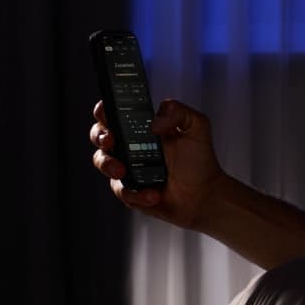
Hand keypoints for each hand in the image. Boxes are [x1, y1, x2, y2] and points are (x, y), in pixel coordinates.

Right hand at [90, 98, 225, 229]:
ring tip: (124, 172)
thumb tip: (155, 121)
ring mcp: (127, 168)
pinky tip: (153, 194)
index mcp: (143, 127)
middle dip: (99, 136)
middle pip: (100, 135)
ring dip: (109, 165)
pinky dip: (135, 193)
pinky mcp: (129, 190)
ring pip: (102, 162)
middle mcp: (131, 146)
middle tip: (111, 141)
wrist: (204, 195)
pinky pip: (121, 190)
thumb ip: (180, 112)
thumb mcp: (197, 128)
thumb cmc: (199, 160)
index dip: (105, 109)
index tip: (108, 112)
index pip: (116, 112)